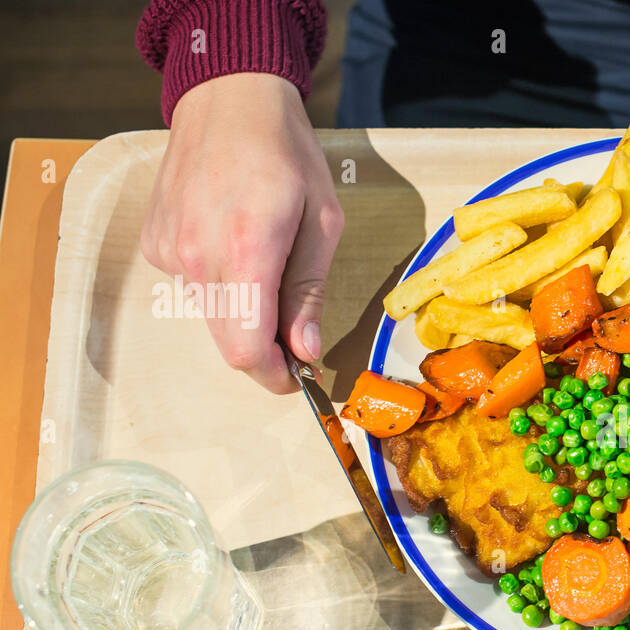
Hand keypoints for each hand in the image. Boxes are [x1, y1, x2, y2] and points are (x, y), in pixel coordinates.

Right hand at [140, 73, 343, 393]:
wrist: (227, 98)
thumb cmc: (286, 154)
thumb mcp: (323, 222)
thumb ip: (309, 292)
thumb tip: (306, 350)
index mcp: (248, 250)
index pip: (248, 349)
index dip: (275, 376)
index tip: (298, 378)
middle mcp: (198, 256)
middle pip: (227, 343)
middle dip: (264, 354)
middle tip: (295, 341)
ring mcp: (170, 250)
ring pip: (211, 318)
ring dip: (243, 316)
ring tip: (269, 272)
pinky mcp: (155, 243)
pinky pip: (192, 287)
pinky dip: (220, 286)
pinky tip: (235, 245)